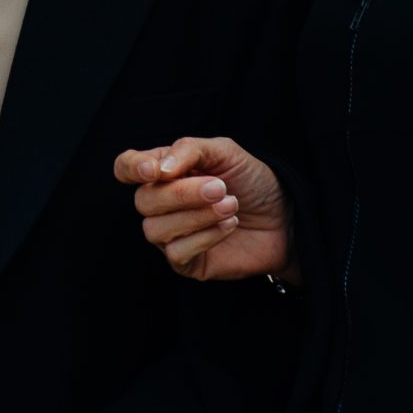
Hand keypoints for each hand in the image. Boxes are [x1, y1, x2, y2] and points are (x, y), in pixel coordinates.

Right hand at [112, 136, 294, 283]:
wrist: (285, 217)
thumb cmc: (252, 181)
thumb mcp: (225, 152)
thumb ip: (189, 150)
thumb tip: (158, 169)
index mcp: (164, 172)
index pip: (126, 167)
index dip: (132, 168)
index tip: (154, 171)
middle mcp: (161, 203)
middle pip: (144, 200)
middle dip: (182, 194)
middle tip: (220, 187)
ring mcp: (171, 235)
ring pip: (155, 229)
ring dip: (196, 216)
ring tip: (230, 205)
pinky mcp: (186, 262)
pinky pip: (176, 252)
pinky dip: (205, 237)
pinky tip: (228, 226)